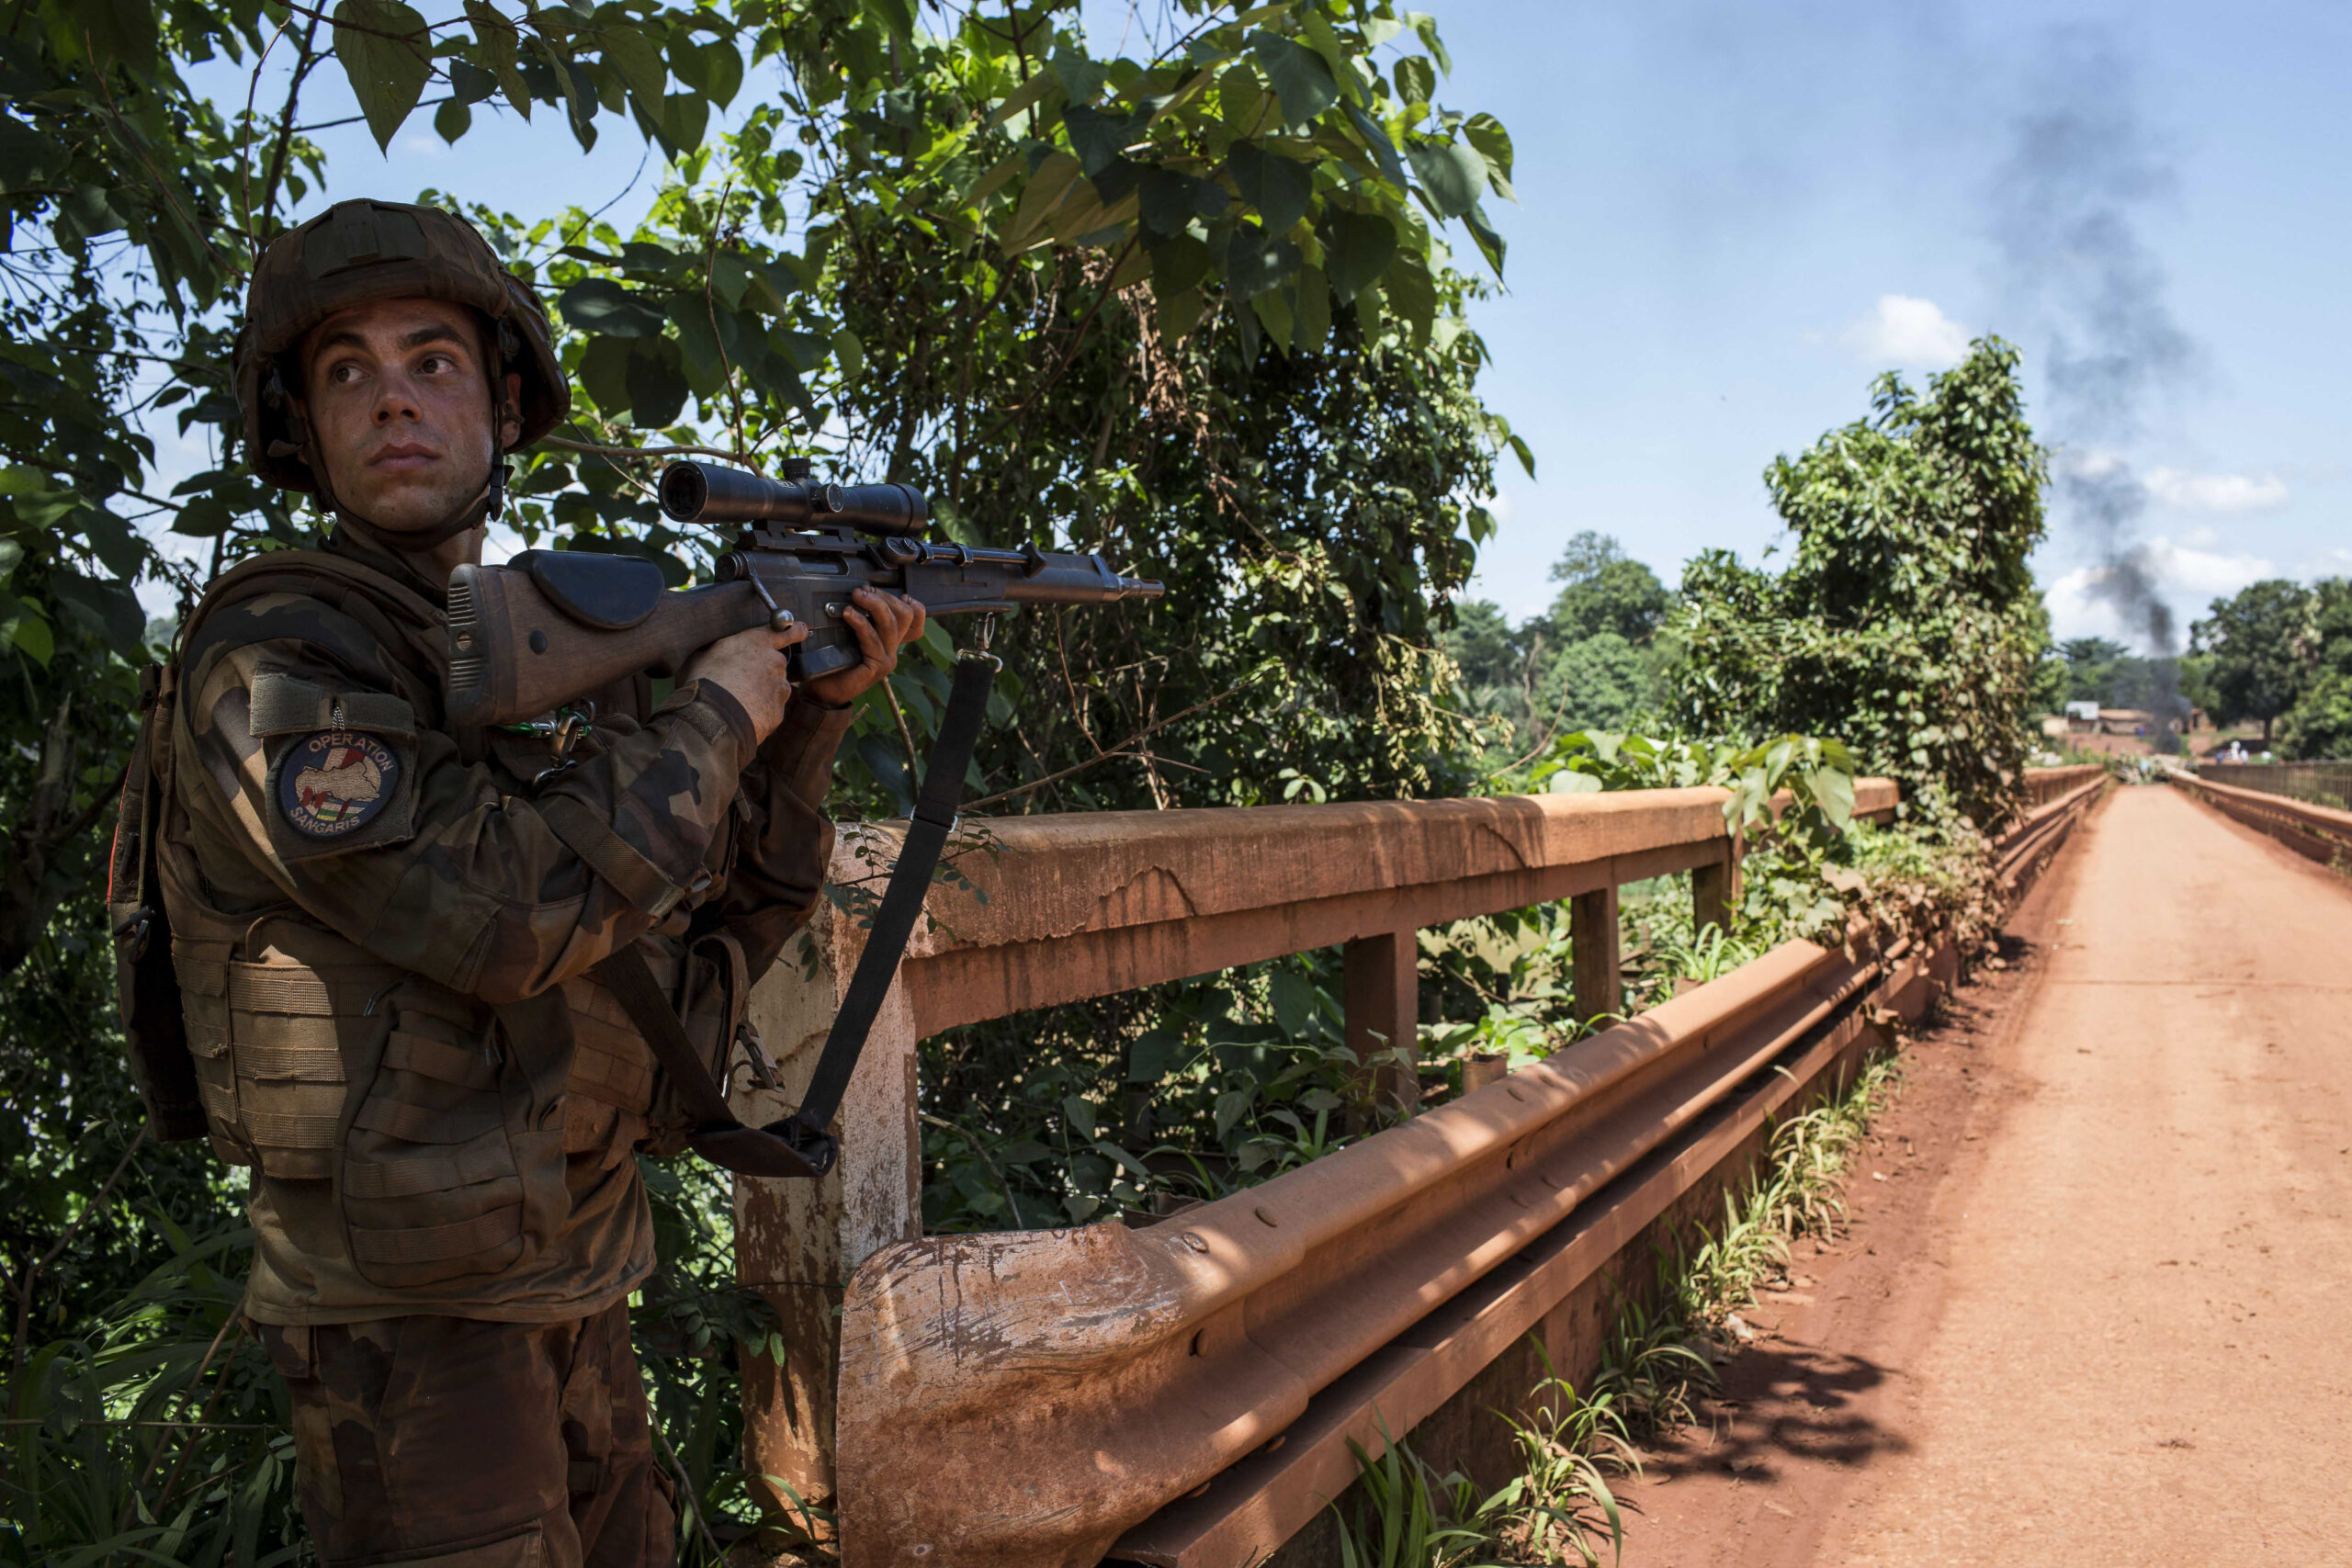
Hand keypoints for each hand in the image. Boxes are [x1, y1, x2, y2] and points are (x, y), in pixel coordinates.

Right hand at [681, 618, 808, 743]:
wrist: (713, 718)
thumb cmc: (705, 681)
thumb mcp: (703, 654)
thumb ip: (719, 648)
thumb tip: (713, 649)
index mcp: (757, 643)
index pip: (785, 632)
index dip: (794, 631)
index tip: (801, 630)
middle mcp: (775, 662)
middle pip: (775, 664)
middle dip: (762, 671)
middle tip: (740, 680)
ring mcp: (779, 688)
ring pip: (774, 687)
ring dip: (761, 692)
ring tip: (738, 700)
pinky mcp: (778, 711)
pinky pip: (770, 708)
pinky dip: (760, 711)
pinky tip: (742, 714)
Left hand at [800, 587, 927, 707]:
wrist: (823, 690)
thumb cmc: (833, 659)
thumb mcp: (849, 631)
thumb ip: (860, 615)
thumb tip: (858, 590)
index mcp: (891, 639)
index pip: (915, 617)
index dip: (906, 600)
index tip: (880, 589)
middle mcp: (893, 648)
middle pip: (906, 614)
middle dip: (885, 596)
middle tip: (862, 591)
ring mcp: (887, 658)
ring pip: (891, 623)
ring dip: (874, 604)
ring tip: (856, 596)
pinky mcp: (877, 667)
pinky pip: (873, 639)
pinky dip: (861, 623)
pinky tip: (848, 614)